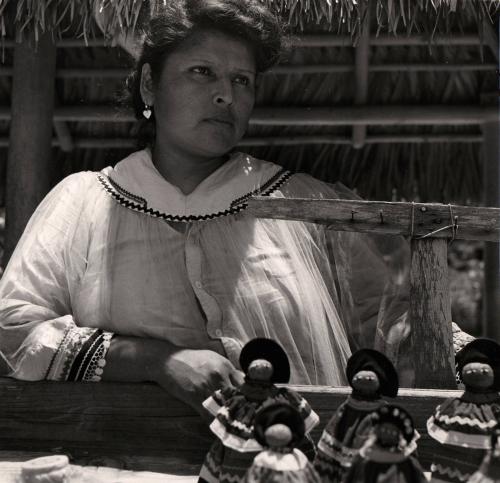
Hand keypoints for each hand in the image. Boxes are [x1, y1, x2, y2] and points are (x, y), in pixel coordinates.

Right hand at [103, 337, 243, 419]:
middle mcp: (219, 376)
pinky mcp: (195, 398)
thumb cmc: (192, 359)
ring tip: (236, 425)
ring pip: (225, 407)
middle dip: (243, 407)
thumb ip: (228, 370)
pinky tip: (220, 428)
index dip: (250, 395)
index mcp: (225, 365)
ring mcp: (207, 388)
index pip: (244, 383)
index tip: (253, 404)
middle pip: (238, 396)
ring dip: (231, 417)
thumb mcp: (213, 358)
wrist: (168, 360)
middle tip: (247, 418)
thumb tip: (243, 382)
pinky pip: (209, 415)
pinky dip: (215, 423)